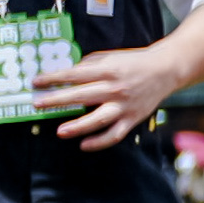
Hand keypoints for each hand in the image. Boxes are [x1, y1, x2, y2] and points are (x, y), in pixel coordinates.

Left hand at [37, 40, 185, 150]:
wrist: (167, 69)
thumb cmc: (134, 62)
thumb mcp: (110, 57)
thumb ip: (88, 65)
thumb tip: (65, 74)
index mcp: (108, 71)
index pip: (75, 75)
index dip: (54, 78)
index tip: (36, 82)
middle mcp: (115, 88)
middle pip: (82, 96)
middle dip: (57, 100)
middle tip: (37, 104)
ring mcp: (125, 106)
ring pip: (99, 119)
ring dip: (78, 127)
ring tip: (60, 132)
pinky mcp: (133, 118)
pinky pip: (115, 134)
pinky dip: (100, 142)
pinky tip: (83, 145)